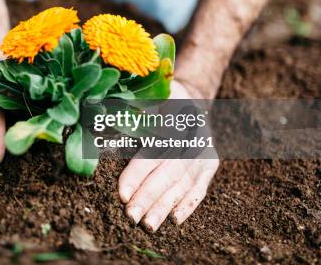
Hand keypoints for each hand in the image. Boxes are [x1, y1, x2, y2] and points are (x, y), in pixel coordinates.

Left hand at [117, 80, 218, 231]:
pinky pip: (200, 187)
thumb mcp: (149, 95)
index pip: (153, 153)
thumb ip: (135, 110)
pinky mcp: (211, 164)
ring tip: (149, 225)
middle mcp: (192, 138)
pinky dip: (189, 204)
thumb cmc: (160, 97)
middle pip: (168, 173)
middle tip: (131, 217)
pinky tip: (176, 220)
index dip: (137, 175)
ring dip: (165, 207)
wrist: (192, 96)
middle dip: (149, 197)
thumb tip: (110, 118)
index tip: (123, 194)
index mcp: (174, 121)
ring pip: (183, 184)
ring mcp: (204, 153)